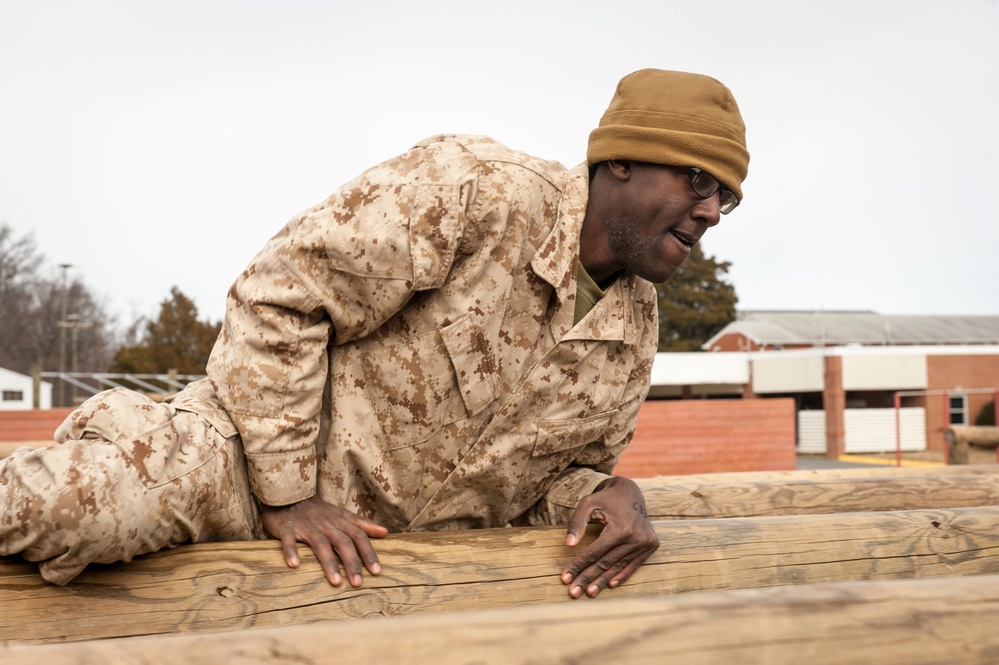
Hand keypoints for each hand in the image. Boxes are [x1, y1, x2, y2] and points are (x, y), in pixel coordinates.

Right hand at [260, 495, 387, 587]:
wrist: (289, 495)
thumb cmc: (318, 510)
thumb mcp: (342, 513)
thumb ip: (362, 523)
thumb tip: (384, 532)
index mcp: (340, 520)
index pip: (359, 536)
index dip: (368, 553)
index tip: (377, 572)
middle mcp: (326, 524)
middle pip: (343, 543)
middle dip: (352, 563)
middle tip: (358, 583)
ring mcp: (307, 526)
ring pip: (320, 544)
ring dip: (329, 563)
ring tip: (336, 582)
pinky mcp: (288, 528)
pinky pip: (289, 540)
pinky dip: (291, 551)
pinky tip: (294, 565)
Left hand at [560, 476, 658, 597]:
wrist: (631, 491)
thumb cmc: (605, 498)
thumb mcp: (587, 504)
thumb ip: (577, 523)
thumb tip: (569, 545)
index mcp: (620, 528)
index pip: (595, 552)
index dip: (578, 565)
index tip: (565, 578)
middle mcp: (635, 537)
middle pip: (606, 563)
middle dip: (587, 578)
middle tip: (573, 593)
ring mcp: (645, 543)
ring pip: (618, 566)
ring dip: (602, 581)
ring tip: (588, 592)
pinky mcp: (651, 545)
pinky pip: (633, 565)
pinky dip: (621, 575)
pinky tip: (609, 585)